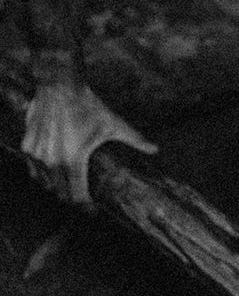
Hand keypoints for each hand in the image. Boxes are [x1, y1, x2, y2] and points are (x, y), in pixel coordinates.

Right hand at [22, 82, 157, 206]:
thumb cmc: (88, 104)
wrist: (60, 84)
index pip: (76, 196)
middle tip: (80, 198)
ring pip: (43, 181)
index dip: (85, 207)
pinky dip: (40, 170)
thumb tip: (155, 149)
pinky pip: (32, 165)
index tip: (93, 211)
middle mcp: (52, 162)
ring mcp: (37, 154)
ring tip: (66, 183)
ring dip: (54, 186)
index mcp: (73, 161)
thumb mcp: (113, 123)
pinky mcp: (27, 145)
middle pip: (59, 192)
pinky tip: (50, 165)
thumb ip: (134, 139)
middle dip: (70, 198)